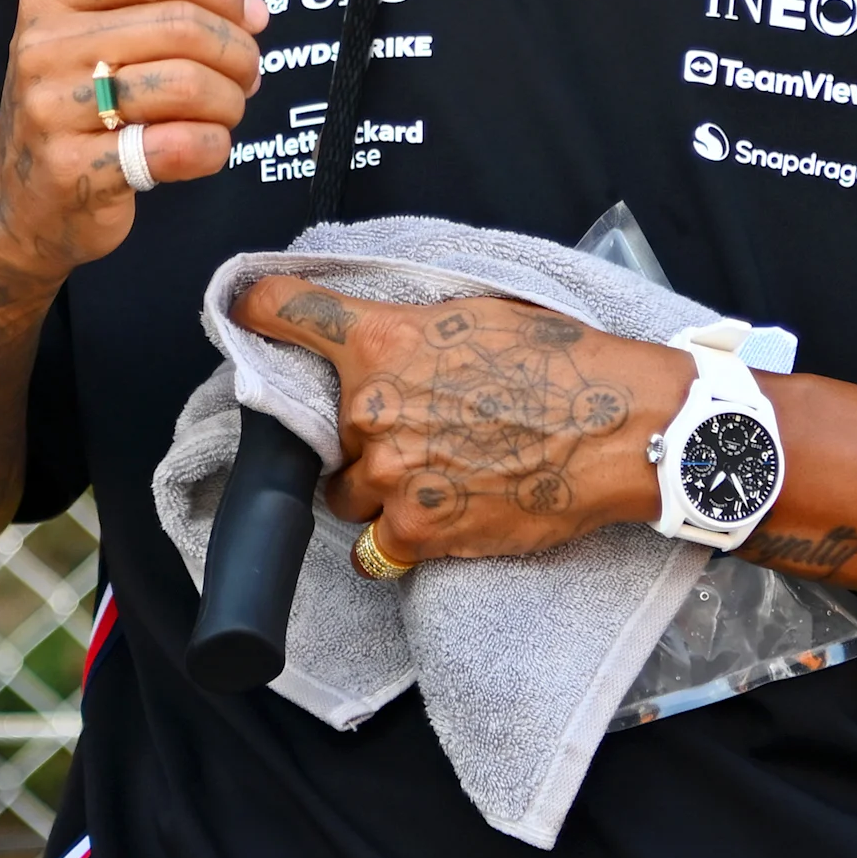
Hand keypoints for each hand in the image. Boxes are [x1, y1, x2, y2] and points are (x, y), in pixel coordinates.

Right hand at [0, 0, 267, 280]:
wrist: (25, 198)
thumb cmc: (78, 90)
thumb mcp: (107, 5)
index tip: (253, 16)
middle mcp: (39, 45)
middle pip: (182, 28)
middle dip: (237, 54)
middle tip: (248, 76)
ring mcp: (48, 111)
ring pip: (185, 88)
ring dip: (228, 105)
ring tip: (225, 111)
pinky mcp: (71, 173)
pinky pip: (174, 149)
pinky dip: (209, 150)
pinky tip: (203, 149)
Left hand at [228, 279, 693, 561]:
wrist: (616, 430)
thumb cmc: (560, 363)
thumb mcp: (475, 313)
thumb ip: (408, 328)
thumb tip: (377, 338)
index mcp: (379, 343)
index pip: (286, 312)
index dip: (256, 309)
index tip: (240, 308)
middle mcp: (368, 411)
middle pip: (323, 431)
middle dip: (360, 434)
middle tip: (421, 427)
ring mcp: (388, 478)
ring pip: (346, 494)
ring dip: (377, 489)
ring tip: (440, 474)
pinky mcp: (417, 533)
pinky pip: (376, 549)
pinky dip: (398, 539)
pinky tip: (441, 516)